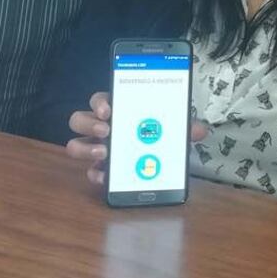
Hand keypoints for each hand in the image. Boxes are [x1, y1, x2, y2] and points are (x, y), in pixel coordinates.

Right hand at [65, 91, 206, 184]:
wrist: (158, 161)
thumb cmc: (160, 134)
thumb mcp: (173, 127)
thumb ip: (184, 126)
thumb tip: (201, 130)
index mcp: (117, 109)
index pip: (99, 99)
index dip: (100, 102)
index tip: (108, 110)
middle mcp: (101, 127)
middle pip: (79, 119)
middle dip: (90, 124)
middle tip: (107, 132)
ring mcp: (97, 148)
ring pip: (75, 144)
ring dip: (85, 149)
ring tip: (104, 154)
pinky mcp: (100, 169)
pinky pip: (89, 171)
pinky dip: (95, 174)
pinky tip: (106, 178)